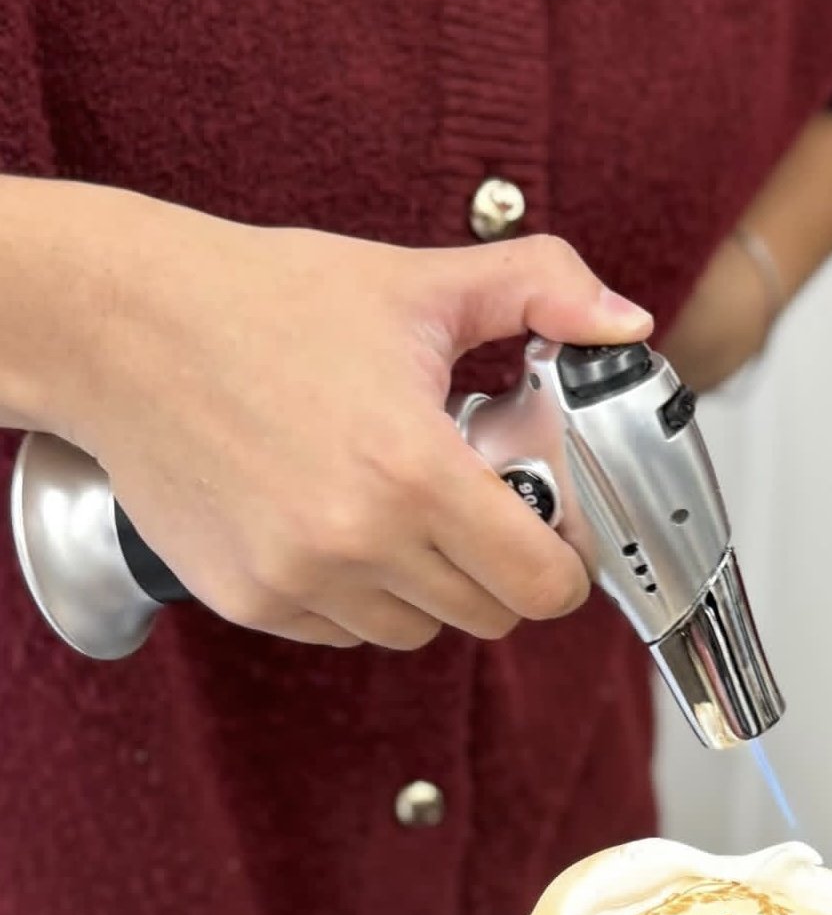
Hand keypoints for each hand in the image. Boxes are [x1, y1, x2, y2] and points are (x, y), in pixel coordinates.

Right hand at [23, 185, 651, 648]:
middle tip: (478, 508)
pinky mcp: (249, 600)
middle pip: (488, 617)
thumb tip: (625, 321)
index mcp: (412, 469)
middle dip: (501, 570)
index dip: (564, 565)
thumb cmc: (262, 302)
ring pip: (415, 631)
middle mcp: (355, 542)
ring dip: (429, 586)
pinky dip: (359, 594)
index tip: (553, 535)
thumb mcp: (416, 283)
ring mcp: (296, 580)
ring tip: (399, 509)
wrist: (123, 328)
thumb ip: (540, 288)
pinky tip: (338, 524)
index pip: (539, 584)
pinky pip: (344, 631)